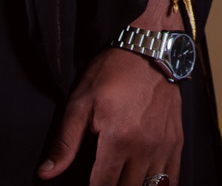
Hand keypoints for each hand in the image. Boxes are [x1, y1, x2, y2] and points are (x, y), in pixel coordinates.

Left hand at [38, 46, 183, 184]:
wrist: (149, 48)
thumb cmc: (114, 71)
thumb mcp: (81, 102)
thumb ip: (65, 142)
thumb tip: (45, 172)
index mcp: (118, 139)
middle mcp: (145, 147)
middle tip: (101, 181)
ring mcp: (164, 146)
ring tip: (120, 181)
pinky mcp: (176, 141)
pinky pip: (173, 178)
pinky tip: (147, 184)